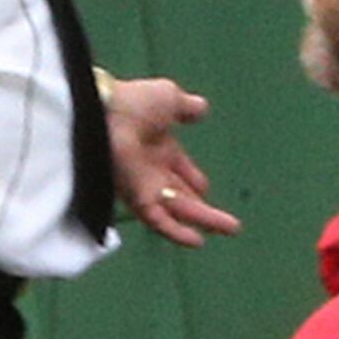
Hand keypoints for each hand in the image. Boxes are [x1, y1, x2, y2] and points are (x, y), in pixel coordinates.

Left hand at [104, 75, 239, 247]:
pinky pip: (159, 221)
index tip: (205, 188)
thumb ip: (187, 106)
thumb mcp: (169, 97)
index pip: (181, 171)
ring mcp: (144, 186)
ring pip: (178, 211)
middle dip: (207, 210)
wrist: (107, 112)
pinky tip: (197, 241)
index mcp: (159, 147)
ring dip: (204, 221)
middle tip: (231, 224)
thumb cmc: (133, 102)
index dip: (195, 181)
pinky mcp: (137, 198)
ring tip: (231, 229)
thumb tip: (202, 108)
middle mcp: (152, 171)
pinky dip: (177, 232)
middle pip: (184, 196)